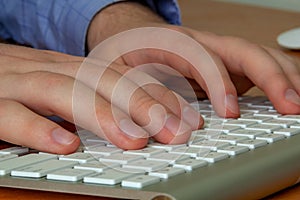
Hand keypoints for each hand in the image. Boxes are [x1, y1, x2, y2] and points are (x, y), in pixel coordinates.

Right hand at [0, 43, 201, 153]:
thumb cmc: (16, 84)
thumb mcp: (60, 86)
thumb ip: (91, 99)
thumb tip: (134, 121)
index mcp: (69, 68)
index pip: (119, 76)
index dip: (155, 95)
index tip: (184, 118)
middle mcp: (48, 70)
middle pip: (100, 80)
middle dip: (142, 105)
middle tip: (174, 132)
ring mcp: (16, 84)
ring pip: (62, 90)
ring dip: (102, 115)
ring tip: (135, 140)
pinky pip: (11, 114)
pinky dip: (39, 129)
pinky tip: (67, 145)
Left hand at [87, 1, 299, 115]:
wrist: (129, 40)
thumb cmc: (123, 55)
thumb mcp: (117, 72)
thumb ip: (139, 96)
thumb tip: (167, 125)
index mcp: (171, 41)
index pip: (202, 56)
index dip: (219, 82)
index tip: (229, 112)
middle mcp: (200, 44)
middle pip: (241, 50)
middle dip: (269, 76)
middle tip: (289, 106)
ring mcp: (215, 54)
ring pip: (256, 57)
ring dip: (283, 78)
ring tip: (298, 103)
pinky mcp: (224, 67)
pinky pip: (256, 70)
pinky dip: (276, 82)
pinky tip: (286, 97)